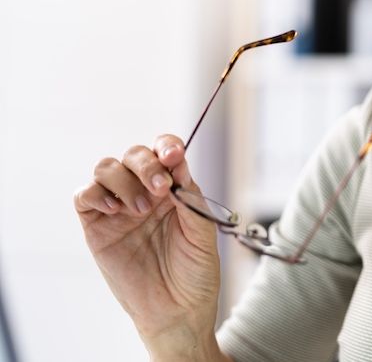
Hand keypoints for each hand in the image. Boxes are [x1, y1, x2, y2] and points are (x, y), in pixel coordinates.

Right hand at [73, 135, 221, 351]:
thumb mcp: (203, 232)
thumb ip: (190, 198)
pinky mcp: (97, 227)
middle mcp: (145, 192)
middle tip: (160, 188)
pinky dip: (95, 194)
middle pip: (134, 154)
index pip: (165, 151)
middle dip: (145, 164)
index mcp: (174, 188)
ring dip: (123, 180)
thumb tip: (177, 164)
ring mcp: (119, 208)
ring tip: (139, 210)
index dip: (166, 146)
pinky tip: (115, 209)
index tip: (173, 156)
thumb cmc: (195, 271)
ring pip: (106, 168)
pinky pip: (84, 196)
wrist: (177, 310)